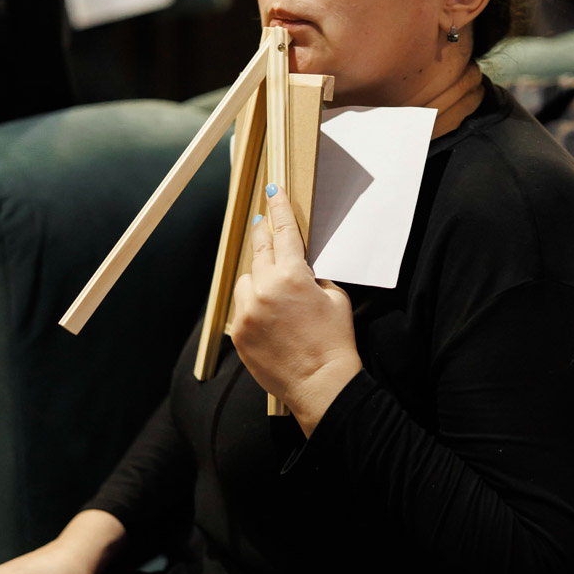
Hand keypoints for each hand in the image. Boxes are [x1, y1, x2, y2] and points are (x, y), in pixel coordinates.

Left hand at [231, 185, 362, 435]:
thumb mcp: (335, 297)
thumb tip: (300, 267)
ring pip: (247, 279)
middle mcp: (265, 288)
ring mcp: (247, 311)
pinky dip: (252, 305)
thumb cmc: (333, 340)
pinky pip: (241, 306)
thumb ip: (314, 276)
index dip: (279, 208)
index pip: (284, 231)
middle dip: (262, 231)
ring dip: (258, 278)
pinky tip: (269, 317)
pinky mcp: (238, 330)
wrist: (320, 383)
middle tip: (262, 219)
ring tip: (275, 294)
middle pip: (259, 248)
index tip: (273, 191)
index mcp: (292, 275)